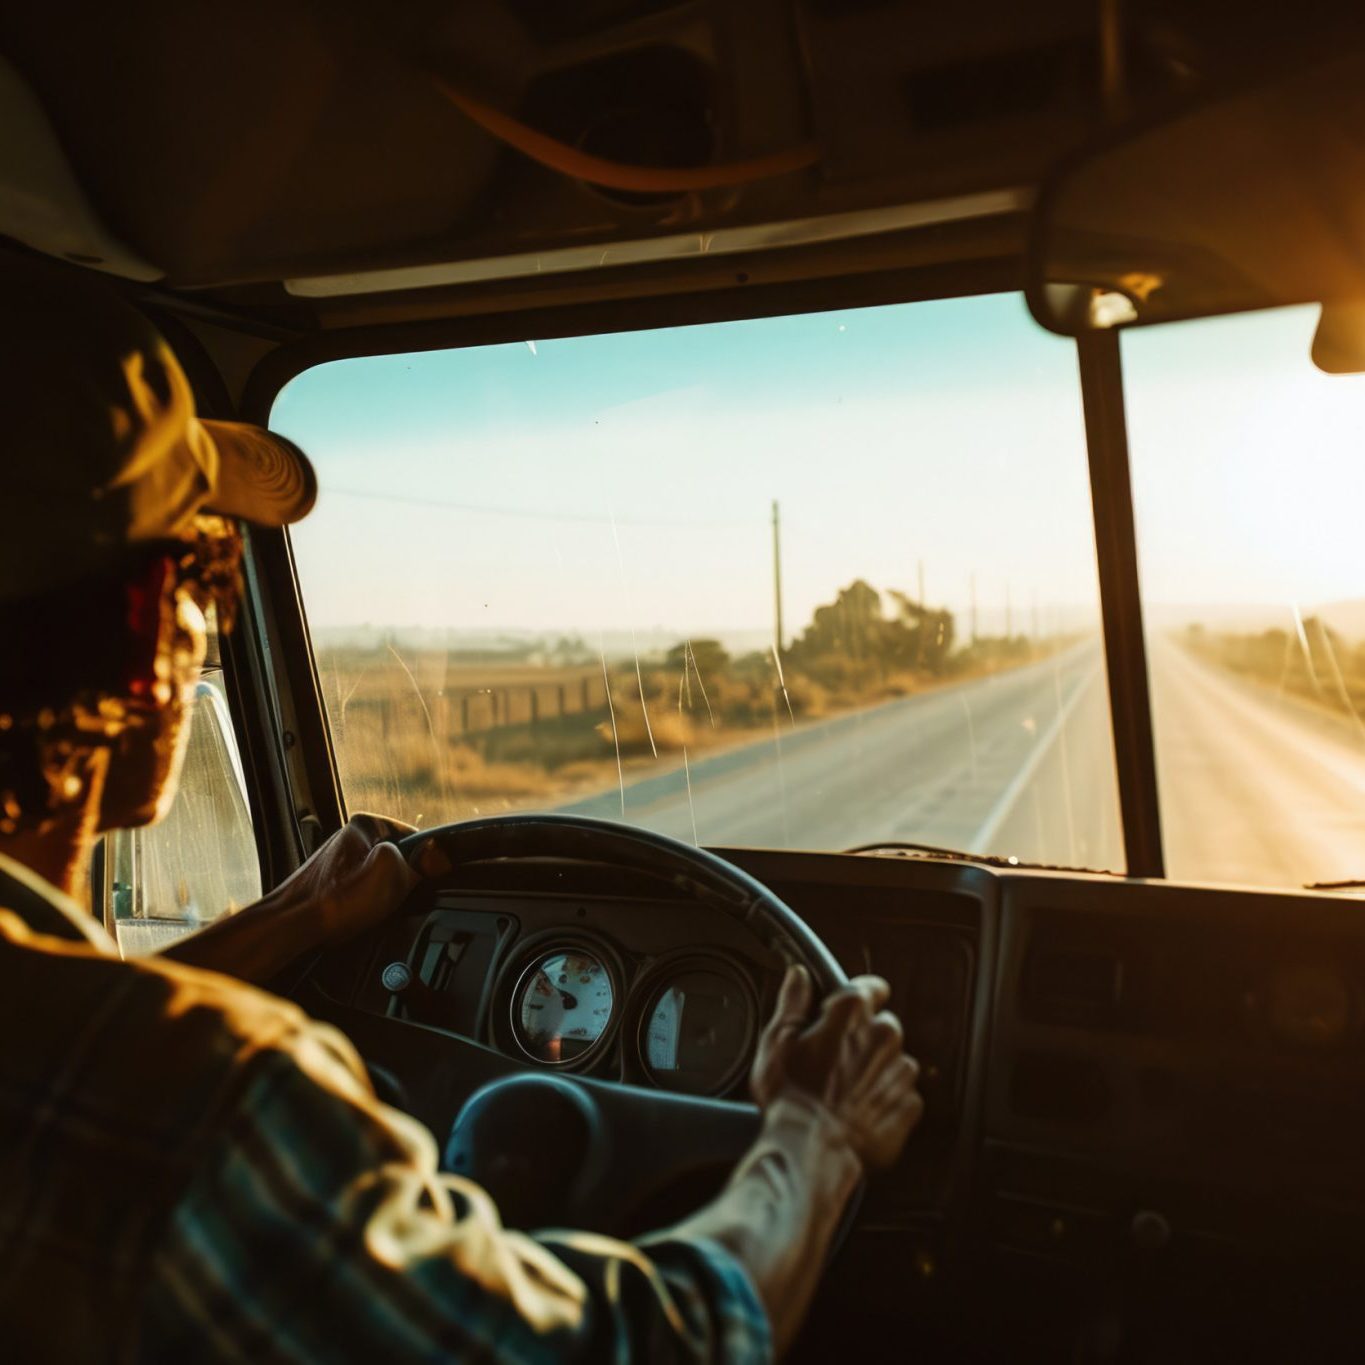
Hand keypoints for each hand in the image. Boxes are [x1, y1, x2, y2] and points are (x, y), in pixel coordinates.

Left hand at [264, 813, 448, 943]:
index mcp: (366, 824)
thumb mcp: (391, 874)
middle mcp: (354, 838)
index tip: (415, 884)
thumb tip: (440, 856)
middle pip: (402, 862)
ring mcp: (345, 863)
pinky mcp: (338, 886)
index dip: (423, 866)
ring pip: (386, 883)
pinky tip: (361, 917)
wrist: (292, 929)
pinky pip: (370, 896)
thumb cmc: (331, 903)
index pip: (418, 840)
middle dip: (402, 884)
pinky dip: (370, 909)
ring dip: (385, 900)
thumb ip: (422, 860)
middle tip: (389, 900)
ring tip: (370, 911)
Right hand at [750, 965, 922, 1170]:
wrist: (811, 1150)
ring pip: (894, 1060)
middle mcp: (884, 1035)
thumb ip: (792, 1002)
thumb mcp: (777, 1041)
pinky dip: (886, 1100)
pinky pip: (902, 1093)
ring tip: (846, 1092)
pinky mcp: (909, 1104)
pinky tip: (860, 1111)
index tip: (845, 1014)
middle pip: (883, 1025)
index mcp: (852, 1013)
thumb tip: (799, 976)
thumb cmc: (790, 1097)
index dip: (858, 999)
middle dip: (865, 1039)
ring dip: (876, 1070)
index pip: (871, 987)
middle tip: (836, 1061)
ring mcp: (900, 1070)